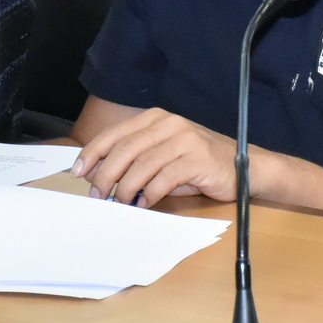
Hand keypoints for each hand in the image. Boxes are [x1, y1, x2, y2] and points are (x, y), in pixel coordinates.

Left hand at [72, 107, 242, 206]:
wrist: (244, 166)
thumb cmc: (197, 164)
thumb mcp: (163, 154)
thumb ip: (136, 159)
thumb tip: (100, 176)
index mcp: (155, 118)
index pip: (116, 133)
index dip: (93, 152)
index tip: (78, 171)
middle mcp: (168, 123)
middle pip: (125, 148)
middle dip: (105, 174)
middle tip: (97, 195)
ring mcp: (184, 139)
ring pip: (142, 164)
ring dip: (126, 188)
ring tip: (120, 203)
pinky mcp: (196, 159)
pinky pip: (164, 179)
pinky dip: (149, 195)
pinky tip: (144, 204)